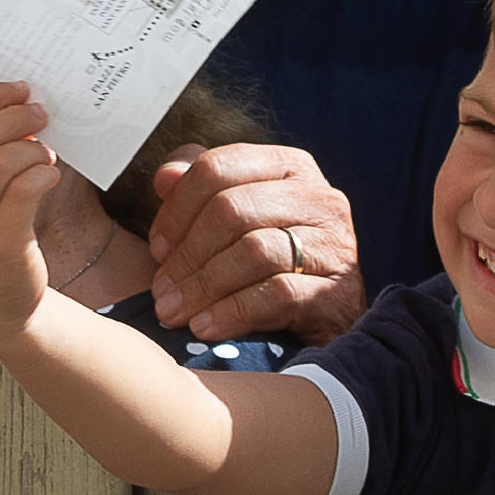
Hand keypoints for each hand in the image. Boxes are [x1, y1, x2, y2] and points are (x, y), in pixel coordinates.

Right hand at [0, 81, 64, 341]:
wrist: (0, 308)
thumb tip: (17, 109)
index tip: (19, 88)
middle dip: (13, 117)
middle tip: (42, 113)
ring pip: (0, 164)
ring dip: (31, 149)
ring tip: (46, 154)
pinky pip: (22, 194)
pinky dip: (41, 175)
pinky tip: (51, 176)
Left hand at [145, 142, 364, 342]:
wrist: (328, 320)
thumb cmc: (270, 263)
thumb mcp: (234, 220)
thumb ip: (198, 190)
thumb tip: (164, 178)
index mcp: (288, 166)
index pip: (218, 167)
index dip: (177, 208)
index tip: (155, 248)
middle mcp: (318, 196)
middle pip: (232, 209)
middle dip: (187, 254)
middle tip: (161, 291)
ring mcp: (334, 242)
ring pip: (254, 251)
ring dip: (203, 286)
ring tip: (173, 312)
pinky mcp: (338, 289)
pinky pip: (278, 294)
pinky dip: (233, 311)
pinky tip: (205, 327)